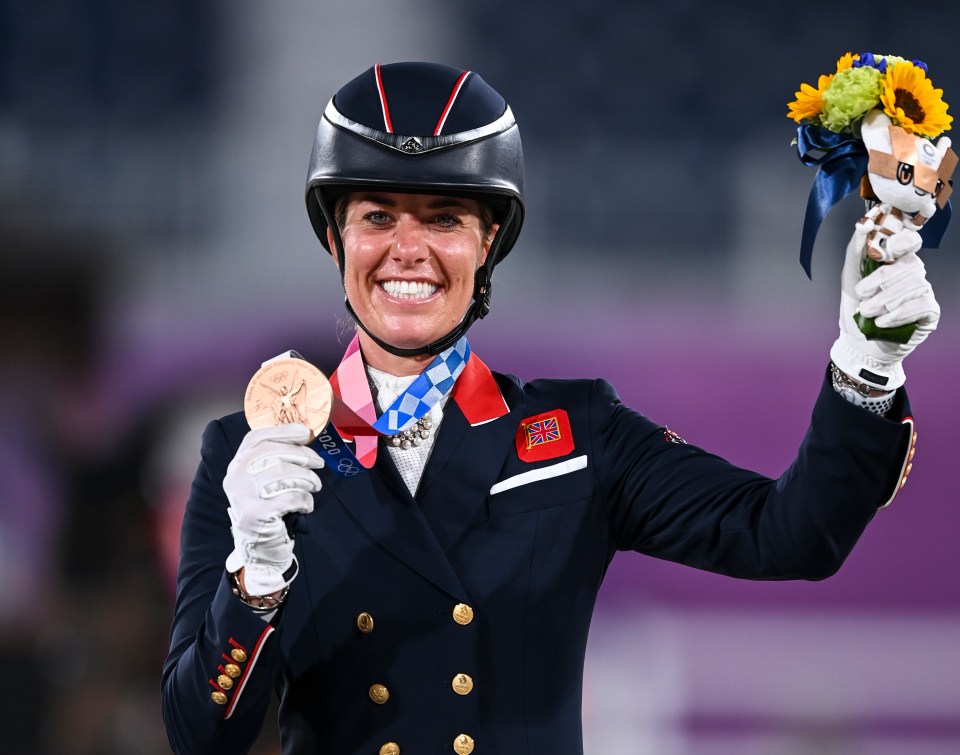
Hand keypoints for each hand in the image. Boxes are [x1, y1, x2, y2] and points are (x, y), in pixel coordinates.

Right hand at [223, 423, 323, 594]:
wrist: (261, 549)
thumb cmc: (270, 509)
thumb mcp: (266, 481)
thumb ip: (276, 459)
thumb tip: (304, 436)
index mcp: (237, 465)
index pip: (256, 438)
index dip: (282, 431)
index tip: (305, 433)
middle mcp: (234, 478)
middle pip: (274, 452)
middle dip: (303, 455)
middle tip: (319, 463)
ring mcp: (242, 496)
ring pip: (284, 473)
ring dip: (307, 478)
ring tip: (314, 486)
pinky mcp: (254, 514)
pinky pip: (290, 497)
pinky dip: (305, 499)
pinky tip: (307, 504)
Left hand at [830, 212, 939, 390]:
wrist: (858, 343)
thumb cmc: (855, 307)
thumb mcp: (849, 277)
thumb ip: (856, 250)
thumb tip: (864, 224)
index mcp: (896, 260)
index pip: (910, 240)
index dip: (901, 242)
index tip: (885, 254)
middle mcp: (913, 273)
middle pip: (909, 265)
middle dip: (880, 281)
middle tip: (862, 297)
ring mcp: (923, 291)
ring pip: (913, 285)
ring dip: (884, 300)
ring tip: (867, 312)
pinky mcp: (930, 311)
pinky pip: (921, 305)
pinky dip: (898, 314)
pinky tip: (882, 322)